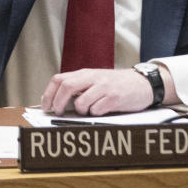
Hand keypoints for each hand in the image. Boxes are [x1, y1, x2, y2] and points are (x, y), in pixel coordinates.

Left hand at [40, 69, 154, 115]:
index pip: (59, 79)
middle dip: (58, 102)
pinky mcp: (114, 97)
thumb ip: (79, 88)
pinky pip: (97, 110)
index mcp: (85, 74)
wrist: (142, 83)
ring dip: (80, 111)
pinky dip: (95, 114)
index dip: (49, 93)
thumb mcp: (95, 81)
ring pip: (81, 102)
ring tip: (89, 111)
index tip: (45, 106)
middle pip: (66, 87)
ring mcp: (104, 87)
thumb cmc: (116, 85)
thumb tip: (57, 103)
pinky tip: (102, 111)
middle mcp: (93, 77)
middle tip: (58, 112)